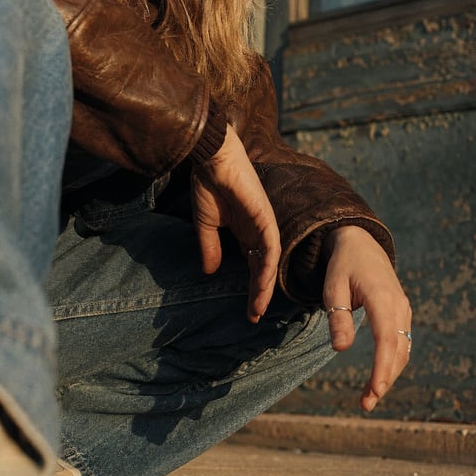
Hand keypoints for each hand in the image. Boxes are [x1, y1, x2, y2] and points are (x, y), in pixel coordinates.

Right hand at [192, 125, 280, 322]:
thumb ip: (210, 247)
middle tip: (254, 316)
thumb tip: (209, 273)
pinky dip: (266, 267)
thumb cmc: (207, 183)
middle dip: (259, 293)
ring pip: (269, 262)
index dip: (251, 288)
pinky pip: (270, 247)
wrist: (211, 158)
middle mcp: (257, 230)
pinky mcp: (265, 217)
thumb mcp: (205, 223)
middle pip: (263, 268)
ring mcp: (264, 224)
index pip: (252, 265)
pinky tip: (261, 284)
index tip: (248, 311)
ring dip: (264, 286)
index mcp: (244, 230)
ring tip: (257, 307)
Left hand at [322, 225, 411, 411]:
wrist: (360, 242)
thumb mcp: (333, 286)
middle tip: (365, 404)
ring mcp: (403, 310)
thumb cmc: (343, 265)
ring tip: (369, 397)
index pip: (386, 340)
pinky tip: (380, 377)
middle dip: (384, 380)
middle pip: (398, 351)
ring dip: (389, 374)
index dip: (382, 368)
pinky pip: (402, 343)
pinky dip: (392, 362)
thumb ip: (337, 316)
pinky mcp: (401, 314)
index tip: (374, 391)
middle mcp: (399, 306)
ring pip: (402, 350)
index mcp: (382, 298)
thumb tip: (341, 349)